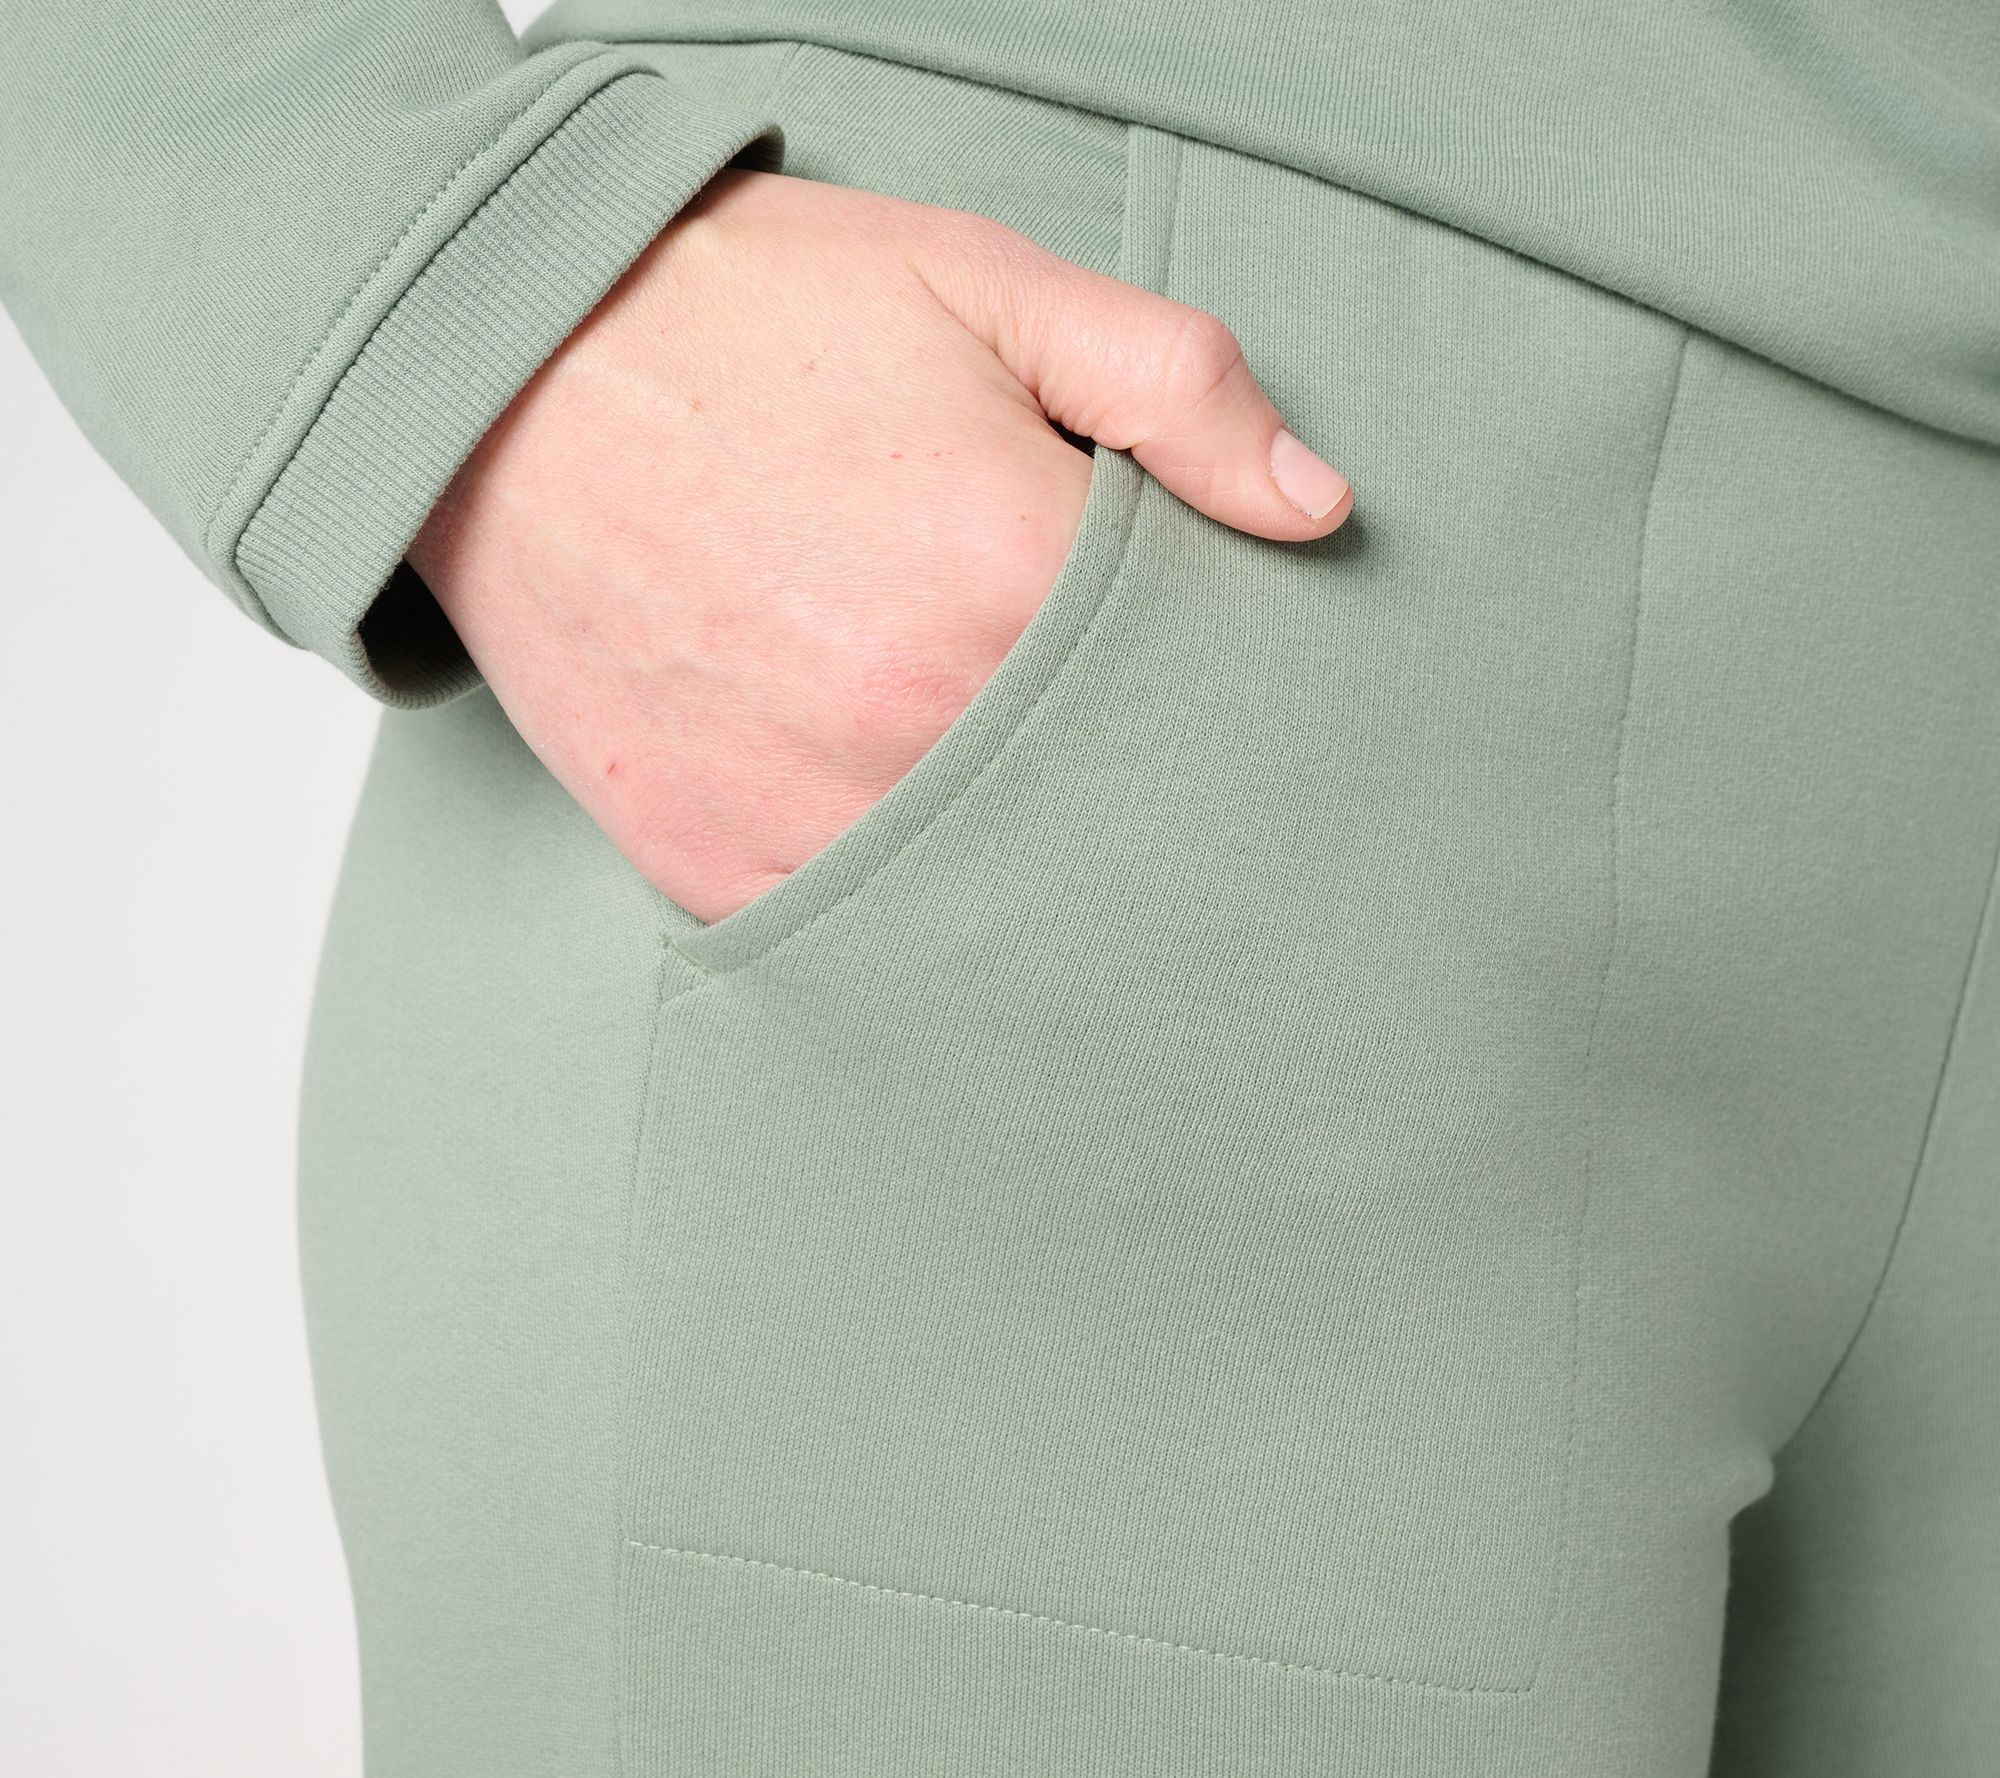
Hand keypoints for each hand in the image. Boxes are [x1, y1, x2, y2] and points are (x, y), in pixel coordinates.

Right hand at [407, 168, 1351, 923]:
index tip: (1195, 676)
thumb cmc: (750, 318)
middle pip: (1100, 808)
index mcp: (1007, 573)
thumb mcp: (986, 285)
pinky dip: (888, 889)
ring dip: (1012, 855)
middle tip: (1098, 741)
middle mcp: (913, 721)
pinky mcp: (716, 866)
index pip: (1193, 690)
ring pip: (982, 891)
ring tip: (993, 781)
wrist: (500, 369)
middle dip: (1119, 781)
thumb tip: (1316, 509)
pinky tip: (893, 822)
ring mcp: (807, 811)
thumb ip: (1175, 387)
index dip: (1208, 681)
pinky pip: (849, 924)